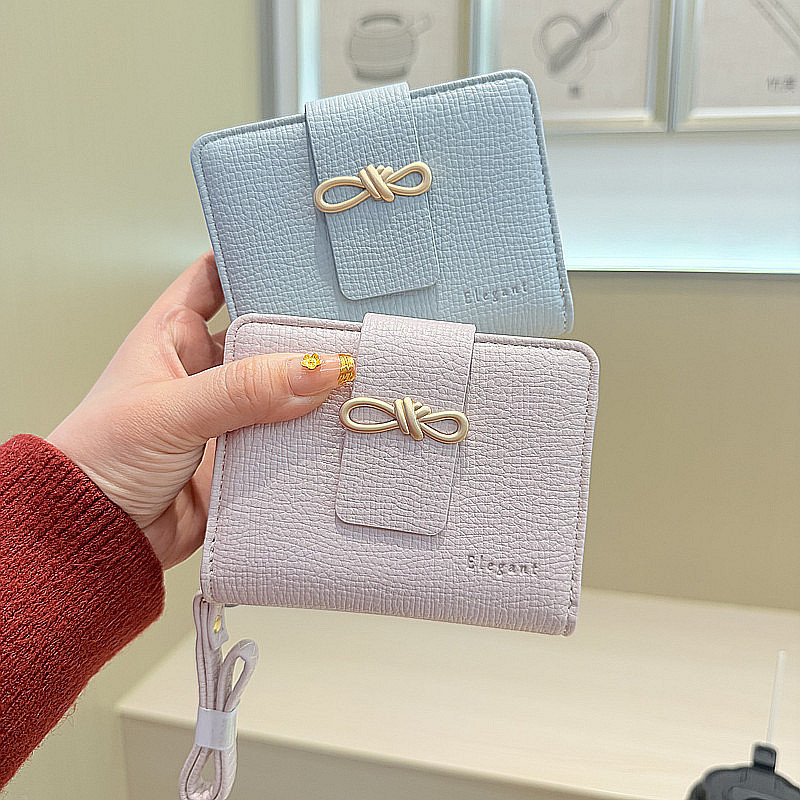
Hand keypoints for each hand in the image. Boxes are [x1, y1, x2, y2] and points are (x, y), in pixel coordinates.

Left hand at [48, 253, 350, 568]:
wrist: (101, 537)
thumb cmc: (100, 458)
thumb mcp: (171, 411)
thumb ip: (244, 389)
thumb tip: (317, 368)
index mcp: (175, 333)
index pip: (217, 278)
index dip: (253, 263)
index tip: (301, 259)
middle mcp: (206, 367)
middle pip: (266, 335)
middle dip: (303, 332)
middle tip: (348, 329)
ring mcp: (231, 411)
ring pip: (285, 386)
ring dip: (314, 386)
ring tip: (357, 375)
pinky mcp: (247, 452)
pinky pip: (289, 435)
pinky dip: (313, 432)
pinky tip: (341, 423)